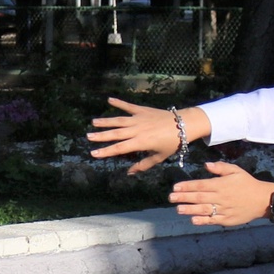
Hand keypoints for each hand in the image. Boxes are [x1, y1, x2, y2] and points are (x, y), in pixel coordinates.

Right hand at [87, 98, 211, 174]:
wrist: (185, 124)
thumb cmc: (173, 143)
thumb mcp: (159, 157)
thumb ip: (143, 164)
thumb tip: (129, 173)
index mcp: (140, 142)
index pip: (119, 148)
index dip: (106, 151)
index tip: (94, 153)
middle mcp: (137, 130)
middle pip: (115, 133)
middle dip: (101, 136)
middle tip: (88, 137)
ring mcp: (139, 119)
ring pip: (119, 120)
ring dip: (106, 121)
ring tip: (94, 122)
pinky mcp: (142, 110)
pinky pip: (129, 106)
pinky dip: (119, 103)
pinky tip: (109, 100)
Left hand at [168, 162, 273, 226]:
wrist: (263, 200)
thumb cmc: (247, 183)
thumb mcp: (236, 171)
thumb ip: (221, 168)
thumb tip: (206, 164)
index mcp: (222, 184)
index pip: (201, 185)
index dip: (187, 186)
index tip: (175, 187)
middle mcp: (221, 197)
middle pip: (199, 197)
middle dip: (184, 197)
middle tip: (171, 198)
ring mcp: (224, 209)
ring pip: (204, 209)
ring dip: (189, 210)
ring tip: (178, 209)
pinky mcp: (227, 219)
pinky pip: (213, 220)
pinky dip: (203, 220)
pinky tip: (192, 219)